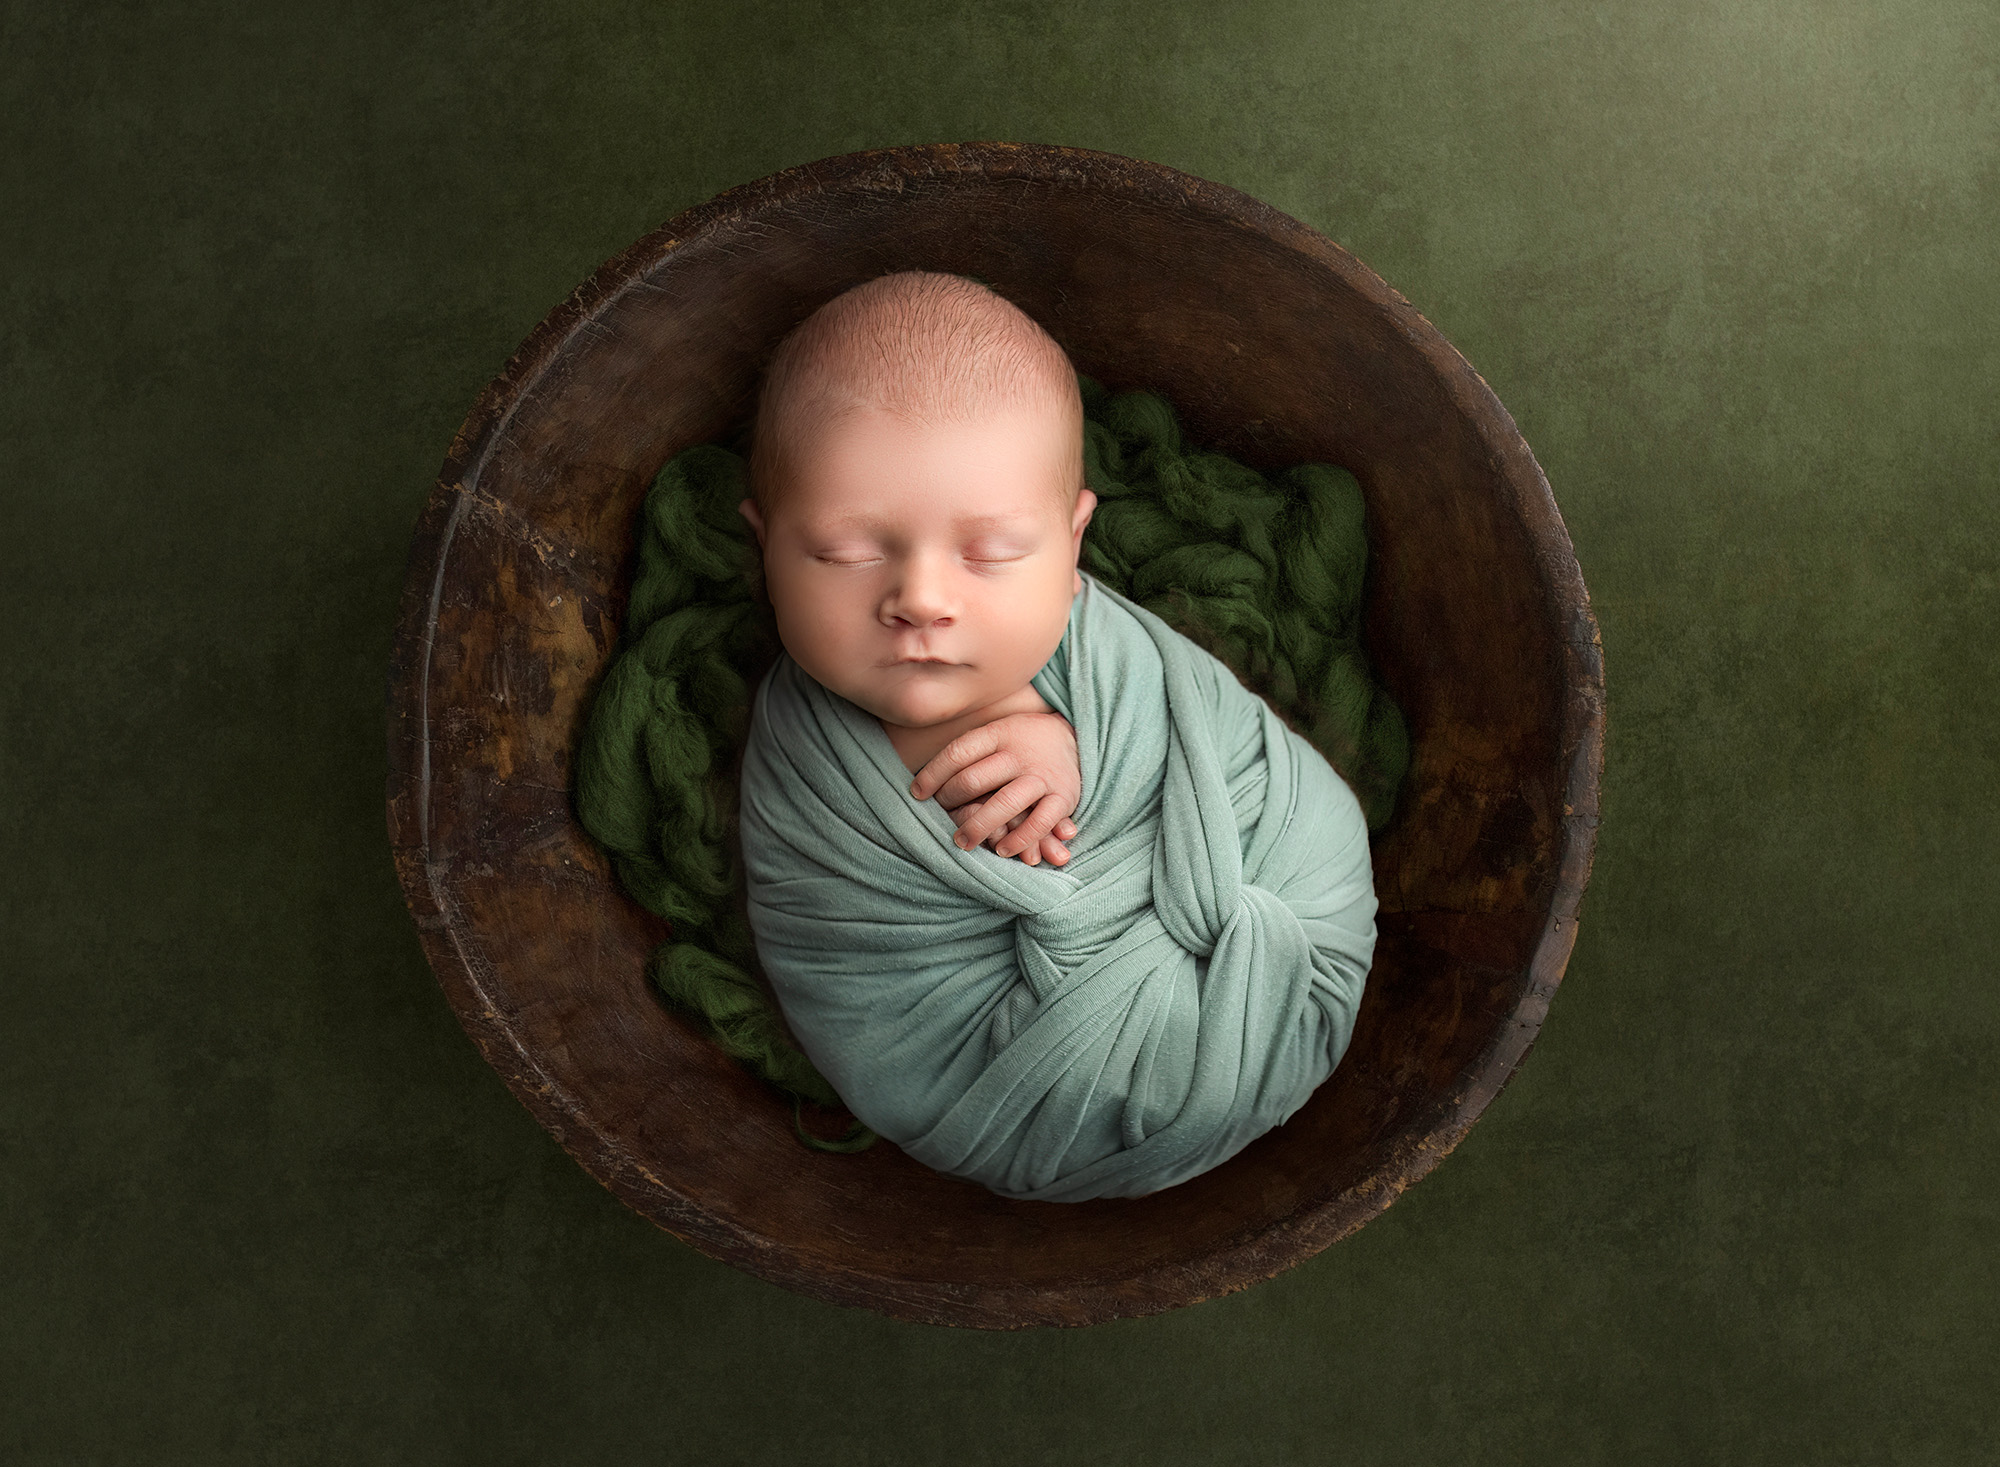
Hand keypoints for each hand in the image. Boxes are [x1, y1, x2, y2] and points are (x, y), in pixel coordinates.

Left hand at [908, 711, 1081, 866]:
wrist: (1073, 738)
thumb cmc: (1020, 742)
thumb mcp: (995, 733)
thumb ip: (968, 754)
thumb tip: (921, 783)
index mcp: (998, 734)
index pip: (957, 753)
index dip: (932, 775)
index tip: (916, 793)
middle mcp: (1019, 754)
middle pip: (975, 780)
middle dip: (950, 802)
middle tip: (941, 817)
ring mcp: (1042, 776)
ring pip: (1005, 804)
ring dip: (979, 827)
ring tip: (962, 842)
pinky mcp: (1063, 797)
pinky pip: (1039, 823)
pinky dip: (1019, 839)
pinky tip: (1002, 849)